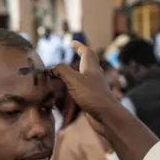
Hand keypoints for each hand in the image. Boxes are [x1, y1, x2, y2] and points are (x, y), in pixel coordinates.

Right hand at [52, 41, 157, 159]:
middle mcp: (95, 76)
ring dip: (81, 69)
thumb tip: (53, 68)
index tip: (72, 43)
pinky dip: (79, 83)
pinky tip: (75, 89)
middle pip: (90, 61)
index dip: (79, 47)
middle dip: (83, 55)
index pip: (86, 52)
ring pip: (89, 74)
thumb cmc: (92, 96)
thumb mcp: (74, 80)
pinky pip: (86, 86)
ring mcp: (96, 87)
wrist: (106, 116)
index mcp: (91, 68)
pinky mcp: (94, 98)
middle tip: (76, 51)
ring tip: (73, 69)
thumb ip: (62, 71)